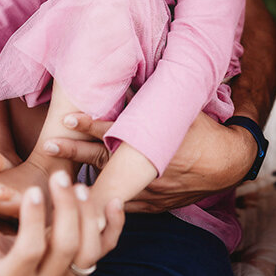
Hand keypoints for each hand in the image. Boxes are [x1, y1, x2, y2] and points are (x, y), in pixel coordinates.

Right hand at [0, 171, 124, 275]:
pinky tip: (114, 202)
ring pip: (88, 252)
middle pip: (65, 247)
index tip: (31, 191)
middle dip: (66, 210)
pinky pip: (104, 251)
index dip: (32, 220)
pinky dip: (114, 227)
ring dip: (89, 217)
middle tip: (59, 177)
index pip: (30, 250)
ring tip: (79, 185)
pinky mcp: (80, 269)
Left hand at [43, 113, 252, 211]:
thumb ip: (155, 96)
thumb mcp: (182, 110)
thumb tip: (134, 71)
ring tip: (55, 173)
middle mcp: (144, 167)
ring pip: (107, 182)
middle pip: (101, 157)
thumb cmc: (203, 132)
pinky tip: (81, 198)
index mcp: (151, 142)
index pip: (114, 131)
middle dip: (75, 149)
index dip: (90, 124)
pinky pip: (121, 203)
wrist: (226, 164)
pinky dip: (102, 200)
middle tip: (49, 142)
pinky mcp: (149, 205)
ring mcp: (146, 190)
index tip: (69, 117)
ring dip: (80, 176)